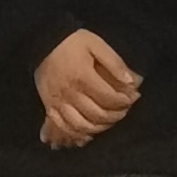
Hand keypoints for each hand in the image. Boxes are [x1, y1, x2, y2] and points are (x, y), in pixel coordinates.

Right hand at [34, 28, 138, 147]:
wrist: (44, 42)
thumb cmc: (73, 42)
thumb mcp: (97, 44)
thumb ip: (115, 63)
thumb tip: (132, 82)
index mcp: (83, 77)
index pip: (109, 98)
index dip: (124, 102)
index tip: (132, 98)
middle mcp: (70, 93)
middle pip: (96, 114)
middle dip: (114, 116)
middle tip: (124, 111)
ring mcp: (58, 102)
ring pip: (80, 125)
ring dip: (98, 128)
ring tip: (109, 121)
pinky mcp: (49, 106)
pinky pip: (62, 126)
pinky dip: (75, 133)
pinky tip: (87, 134)